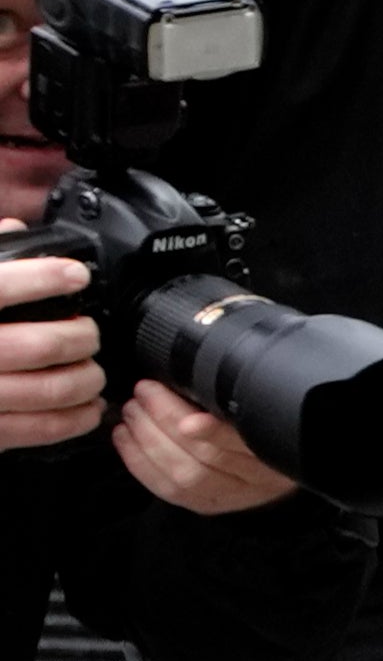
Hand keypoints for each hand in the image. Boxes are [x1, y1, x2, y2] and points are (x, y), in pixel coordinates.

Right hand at [0, 248, 100, 457]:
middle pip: (38, 345)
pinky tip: (87, 407)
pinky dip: (74, 419)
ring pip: (47, 389)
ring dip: (85, 379)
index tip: (74, 275)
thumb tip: (11, 231)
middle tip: (89, 332)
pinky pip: (37, 428)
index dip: (41, 278)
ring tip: (93, 370)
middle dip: (80, 337)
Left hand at [110, 384, 287, 510]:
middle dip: (167, 421)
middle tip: (145, 392)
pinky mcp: (205, 503)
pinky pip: (168, 490)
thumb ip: (239, 391)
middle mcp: (258, 478)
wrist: (277, 466)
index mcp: (279, 448)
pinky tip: (125, 438)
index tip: (189, 418)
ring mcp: (230, 495)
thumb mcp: (266, 403)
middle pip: (206, 457)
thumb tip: (201, 365)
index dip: (214, 433)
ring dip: (148, 440)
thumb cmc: (267, 424)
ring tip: (132, 411)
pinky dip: (140, 463)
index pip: (243, 442)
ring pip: (184, 475)